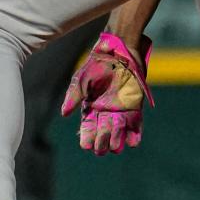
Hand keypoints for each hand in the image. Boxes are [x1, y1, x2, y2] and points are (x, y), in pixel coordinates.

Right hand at [61, 32, 152, 155]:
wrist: (118, 53)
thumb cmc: (97, 66)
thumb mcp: (81, 81)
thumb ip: (73, 97)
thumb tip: (64, 114)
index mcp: (91, 109)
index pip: (87, 130)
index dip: (87, 139)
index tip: (86, 145)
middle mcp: (105, 114)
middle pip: (103, 136)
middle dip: (101, 144)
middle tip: (100, 146)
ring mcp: (120, 112)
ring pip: (118, 135)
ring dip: (116, 142)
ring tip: (114, 144)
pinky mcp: (134, 108)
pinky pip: (135, 127)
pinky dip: (134, 137)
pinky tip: (131, 142)